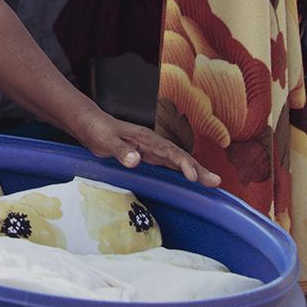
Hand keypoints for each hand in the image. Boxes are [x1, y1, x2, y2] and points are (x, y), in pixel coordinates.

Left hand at [73, 109, 221, 186]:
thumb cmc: (97, 131)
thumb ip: (120, 150)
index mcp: (146, 139)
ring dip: (195, 171)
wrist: (91, 124)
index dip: (183, 164)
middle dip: (198, 169)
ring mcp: (151, 149)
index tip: (193, 177)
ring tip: (212, 182)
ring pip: (177, 160)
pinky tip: (190, 179)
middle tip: (216, 182)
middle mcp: (153, 143)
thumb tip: (136, 160)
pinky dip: (182, 171)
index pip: (170, 152)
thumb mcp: (105, 141)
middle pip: (180, 156)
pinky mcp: (148, 154)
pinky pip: (169, 163)